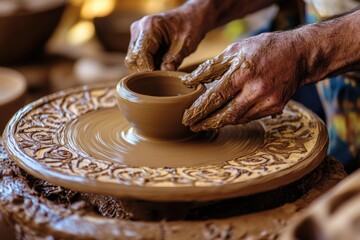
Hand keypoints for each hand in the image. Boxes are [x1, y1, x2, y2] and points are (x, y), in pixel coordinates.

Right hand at [125, 4, 207, 72]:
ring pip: (133, 60)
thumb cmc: (190, 27)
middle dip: (145, 72)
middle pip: (133, 58)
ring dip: (145, 70)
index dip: (147, 69)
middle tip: (160, 82)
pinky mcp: (139, 41)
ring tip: (160, 77)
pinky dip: (147, 66)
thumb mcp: (186, 44)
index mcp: (149, 26)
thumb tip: (166, 72)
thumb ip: (175, 59)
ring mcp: (137, 35)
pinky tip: (158, 71)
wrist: (191, 18)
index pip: (140, 53)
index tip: (158, 80)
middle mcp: (139, 29)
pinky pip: (138, 58)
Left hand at [182, 31, 310, 131]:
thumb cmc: (263, 48)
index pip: (215, 96)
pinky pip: (250, 117)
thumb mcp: (235, 49)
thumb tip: (189, 82)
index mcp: (243, 71)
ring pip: (237, 119)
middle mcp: (256, 89)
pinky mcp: (275, 107)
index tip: (186, 117)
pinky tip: (226, 116)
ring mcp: (268, 100)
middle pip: (225, 114)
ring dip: (219, 122)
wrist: (299, 54)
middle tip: (192, 126)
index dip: (199, 110)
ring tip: (205, 122)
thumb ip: (211, 67)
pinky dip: (236, 118)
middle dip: (206, 123)